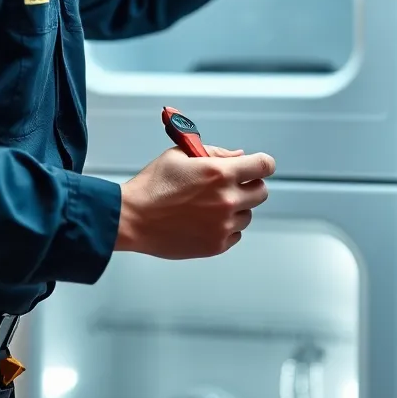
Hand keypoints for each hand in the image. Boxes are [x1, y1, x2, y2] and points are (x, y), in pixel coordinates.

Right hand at [115, 146, 275, 258]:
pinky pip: (235, 234)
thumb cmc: (153, 185)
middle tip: (232, 184)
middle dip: (250, 185)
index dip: (263, 164)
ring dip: (237, 208)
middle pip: (262, 191)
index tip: (259, 166)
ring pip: (248, 214)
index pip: (264, 166)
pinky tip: (206, 220)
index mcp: (220, 173)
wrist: (133, 218)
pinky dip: (226, 227)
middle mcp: (227, 199)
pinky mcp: (216, 245)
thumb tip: (238, 156)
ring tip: (210, 204)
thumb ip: (215, 152)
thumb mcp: (181, 154)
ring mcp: (223, 225)